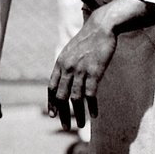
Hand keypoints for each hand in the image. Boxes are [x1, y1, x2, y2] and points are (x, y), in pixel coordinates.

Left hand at [47, 11, 116, 131]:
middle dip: (62, 113)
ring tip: (81, 125)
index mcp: (60, 63)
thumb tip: (64, 77)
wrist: (102, 27)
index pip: (52, 87)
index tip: (53, 115)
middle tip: (65, 126)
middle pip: (61, 96)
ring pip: (75, 99)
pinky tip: (94, 115)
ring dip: (78, 114)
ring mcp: (80, 70)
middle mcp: (67, 68)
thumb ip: (66, 64)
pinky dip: (91, 106)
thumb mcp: (71, 50)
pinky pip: (90, 94)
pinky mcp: (94, 72)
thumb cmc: (88, 39)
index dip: (52, 102)